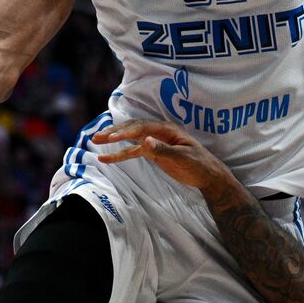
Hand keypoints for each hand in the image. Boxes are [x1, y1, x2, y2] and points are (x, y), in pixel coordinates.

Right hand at [93, 120, 231, 192]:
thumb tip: (145, 141)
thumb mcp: (183, 158)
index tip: (111, 138)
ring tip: (95, 141)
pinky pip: (132, 152)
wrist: (208, 175)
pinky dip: (119, 154)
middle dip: (114, 132)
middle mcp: (158, 132)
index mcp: (166, 129)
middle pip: (132, 129)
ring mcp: (154, 142)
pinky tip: (106, 159)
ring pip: (130, 138)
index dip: (125, 132)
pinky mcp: (152, 152)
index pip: (141, 128)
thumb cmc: (199, 164)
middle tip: (96, 137)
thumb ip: (163, 150)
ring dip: (113, 140)